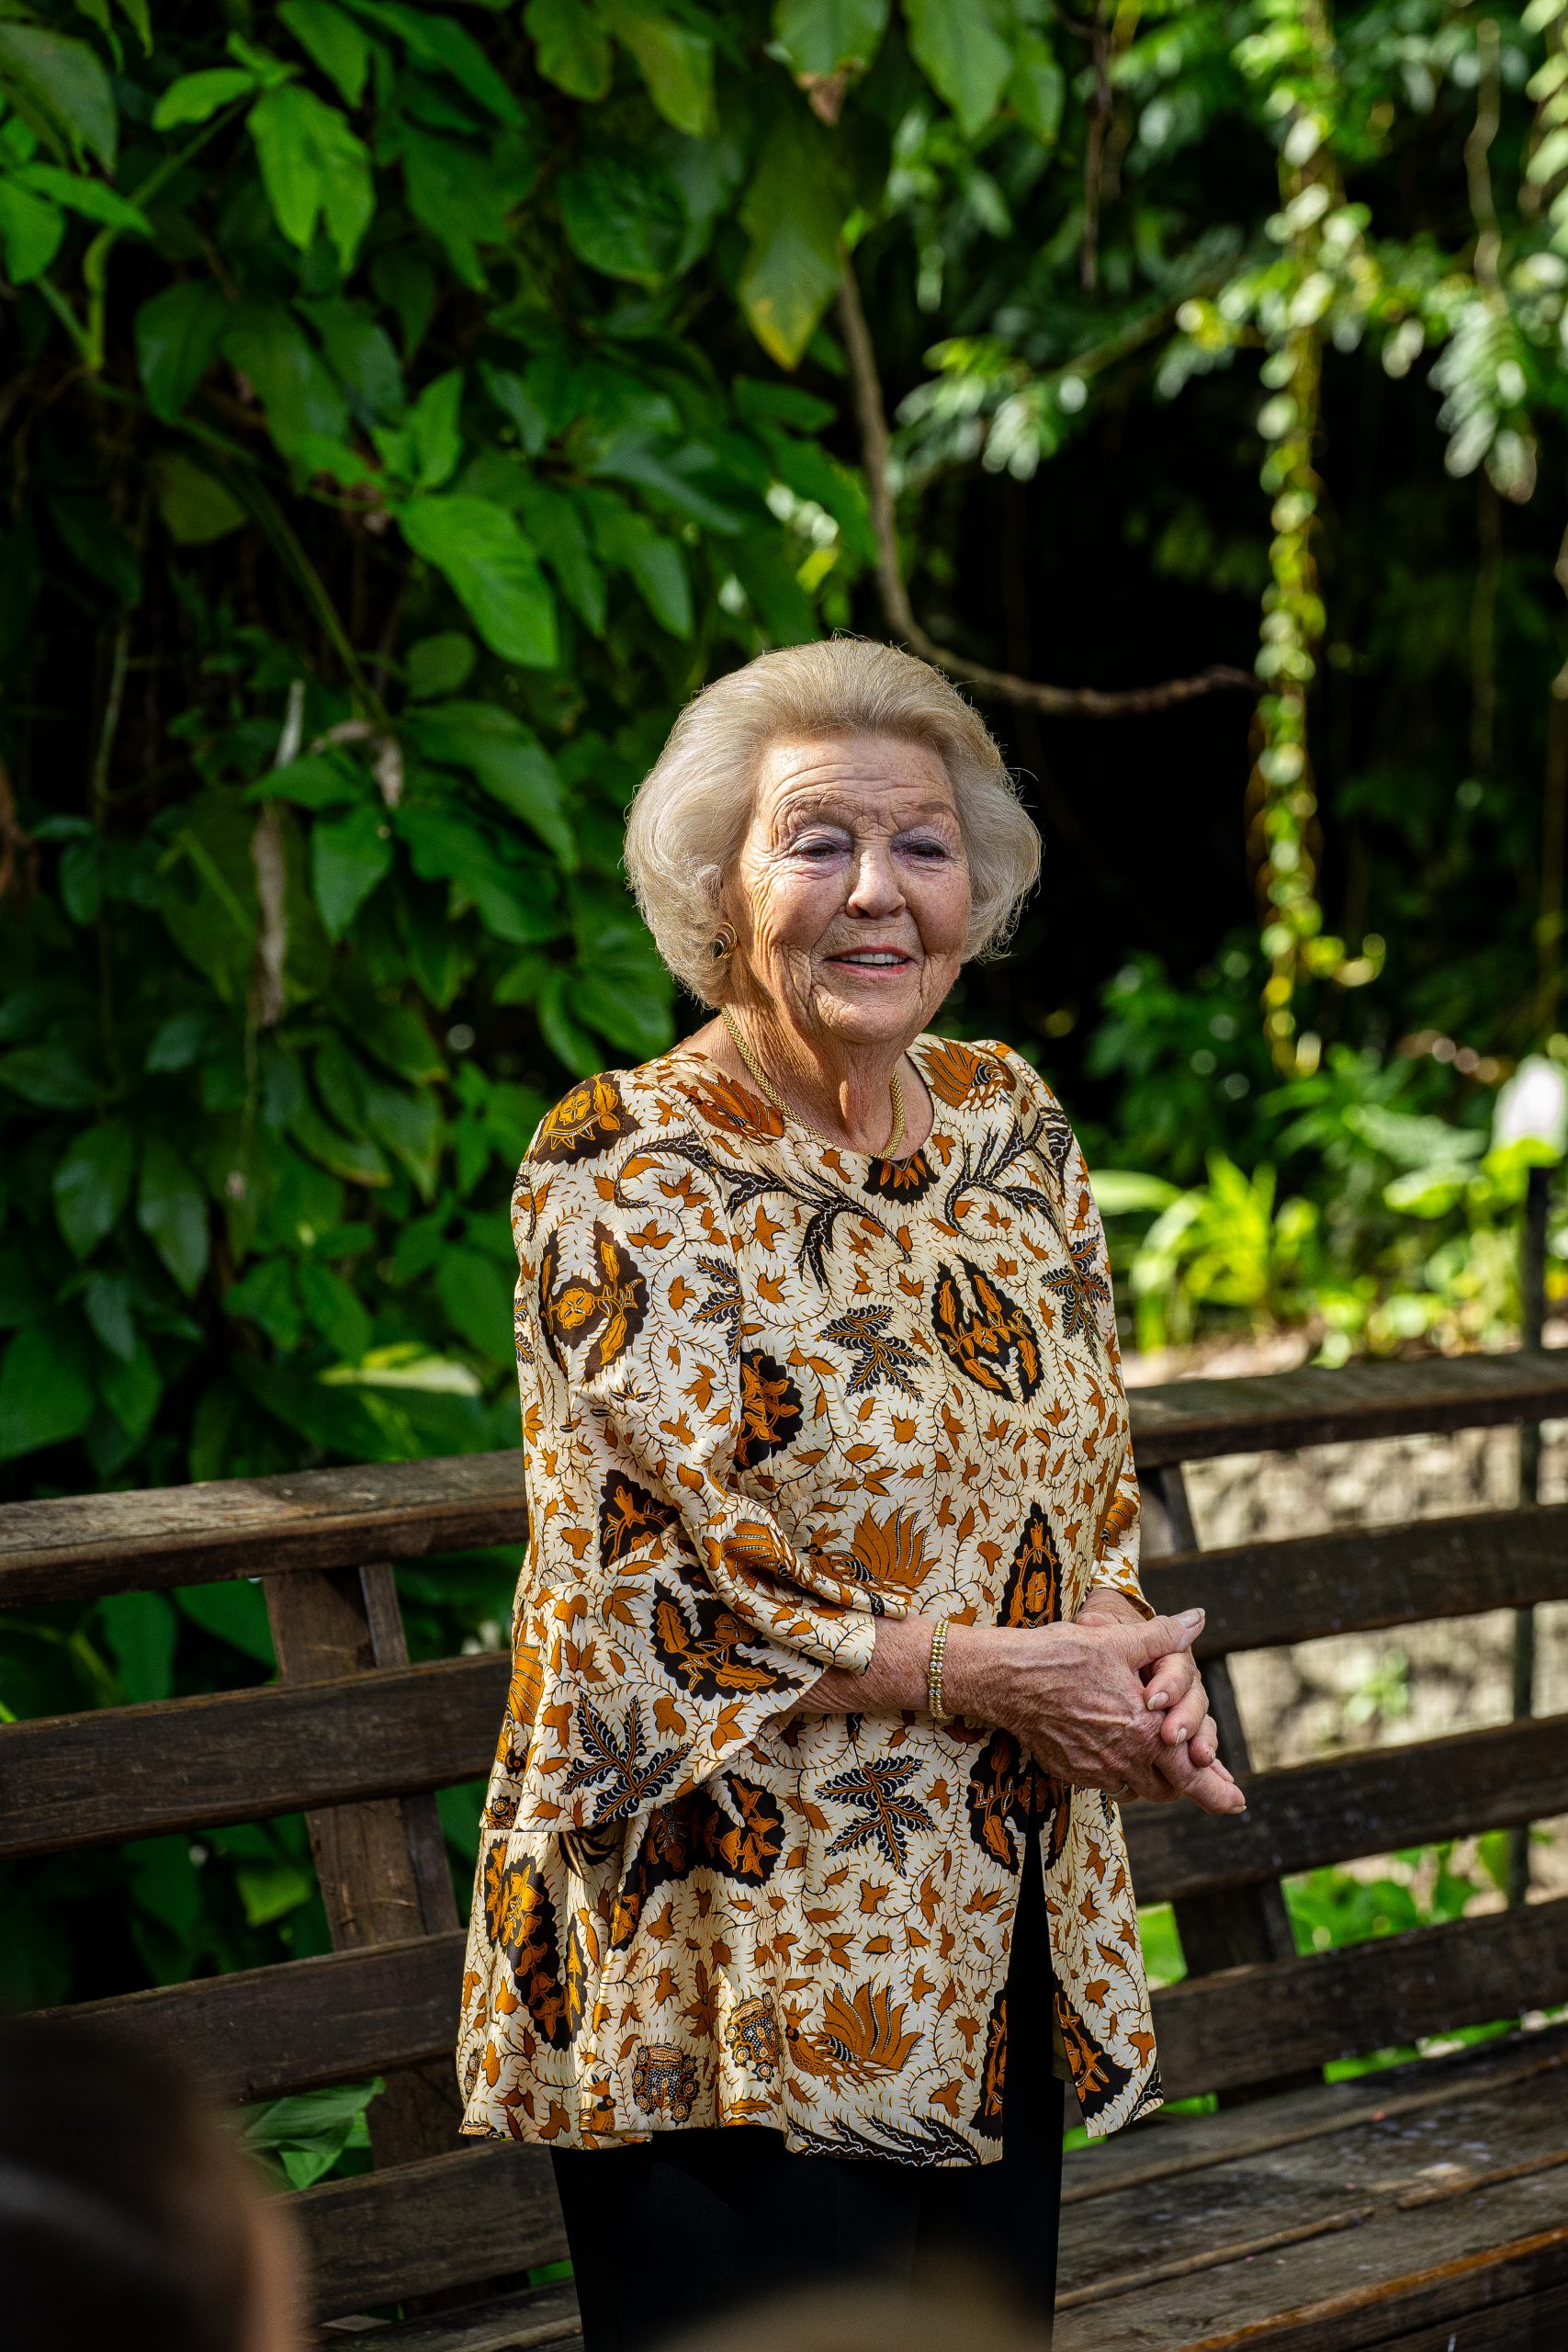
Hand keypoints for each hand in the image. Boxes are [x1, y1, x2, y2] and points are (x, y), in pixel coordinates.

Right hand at [946, 1609, 1246, 1817]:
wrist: (1006, 1680)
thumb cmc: (1063, 1656)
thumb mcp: (1118, 1641)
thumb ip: (1164, 1636)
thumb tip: (1198, 1620)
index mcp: (1146, 1729)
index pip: (1193, 1773)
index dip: (1219, 1791)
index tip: (1239, 1802)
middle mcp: (1125, 1758)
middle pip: (1171, 1788)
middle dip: (1192, 1786)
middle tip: (1211, 1787)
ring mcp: (1097, 1769)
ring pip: (1141, 1789)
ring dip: (1159, 1782)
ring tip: (1168, 1771)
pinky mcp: (1073, 1771)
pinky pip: (1110, 1785)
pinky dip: (1125, 1778)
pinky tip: (1125, 1760)